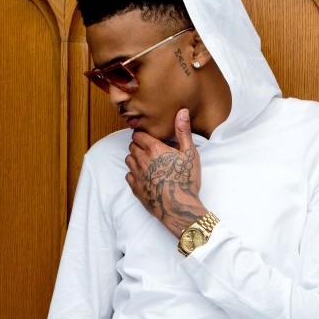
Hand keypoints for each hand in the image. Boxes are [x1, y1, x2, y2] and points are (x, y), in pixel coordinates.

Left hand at [125, 108, 207, 235]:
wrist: (179, 207)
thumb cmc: (186, 180)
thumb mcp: (190, 153)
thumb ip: (183, 131)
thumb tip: (181, 111)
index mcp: (154, 149)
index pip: (139, 135)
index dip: (143, 135)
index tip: (150, 138)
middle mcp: (142, 160)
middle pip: (132, 146)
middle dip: (139, 145)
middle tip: (150, 149)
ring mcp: (137, 175)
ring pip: (128, 160)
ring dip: (135, 158)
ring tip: (147, 162)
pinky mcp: (136, 188)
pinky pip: (128, 176)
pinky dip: (133, 173)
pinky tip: (144, 176)